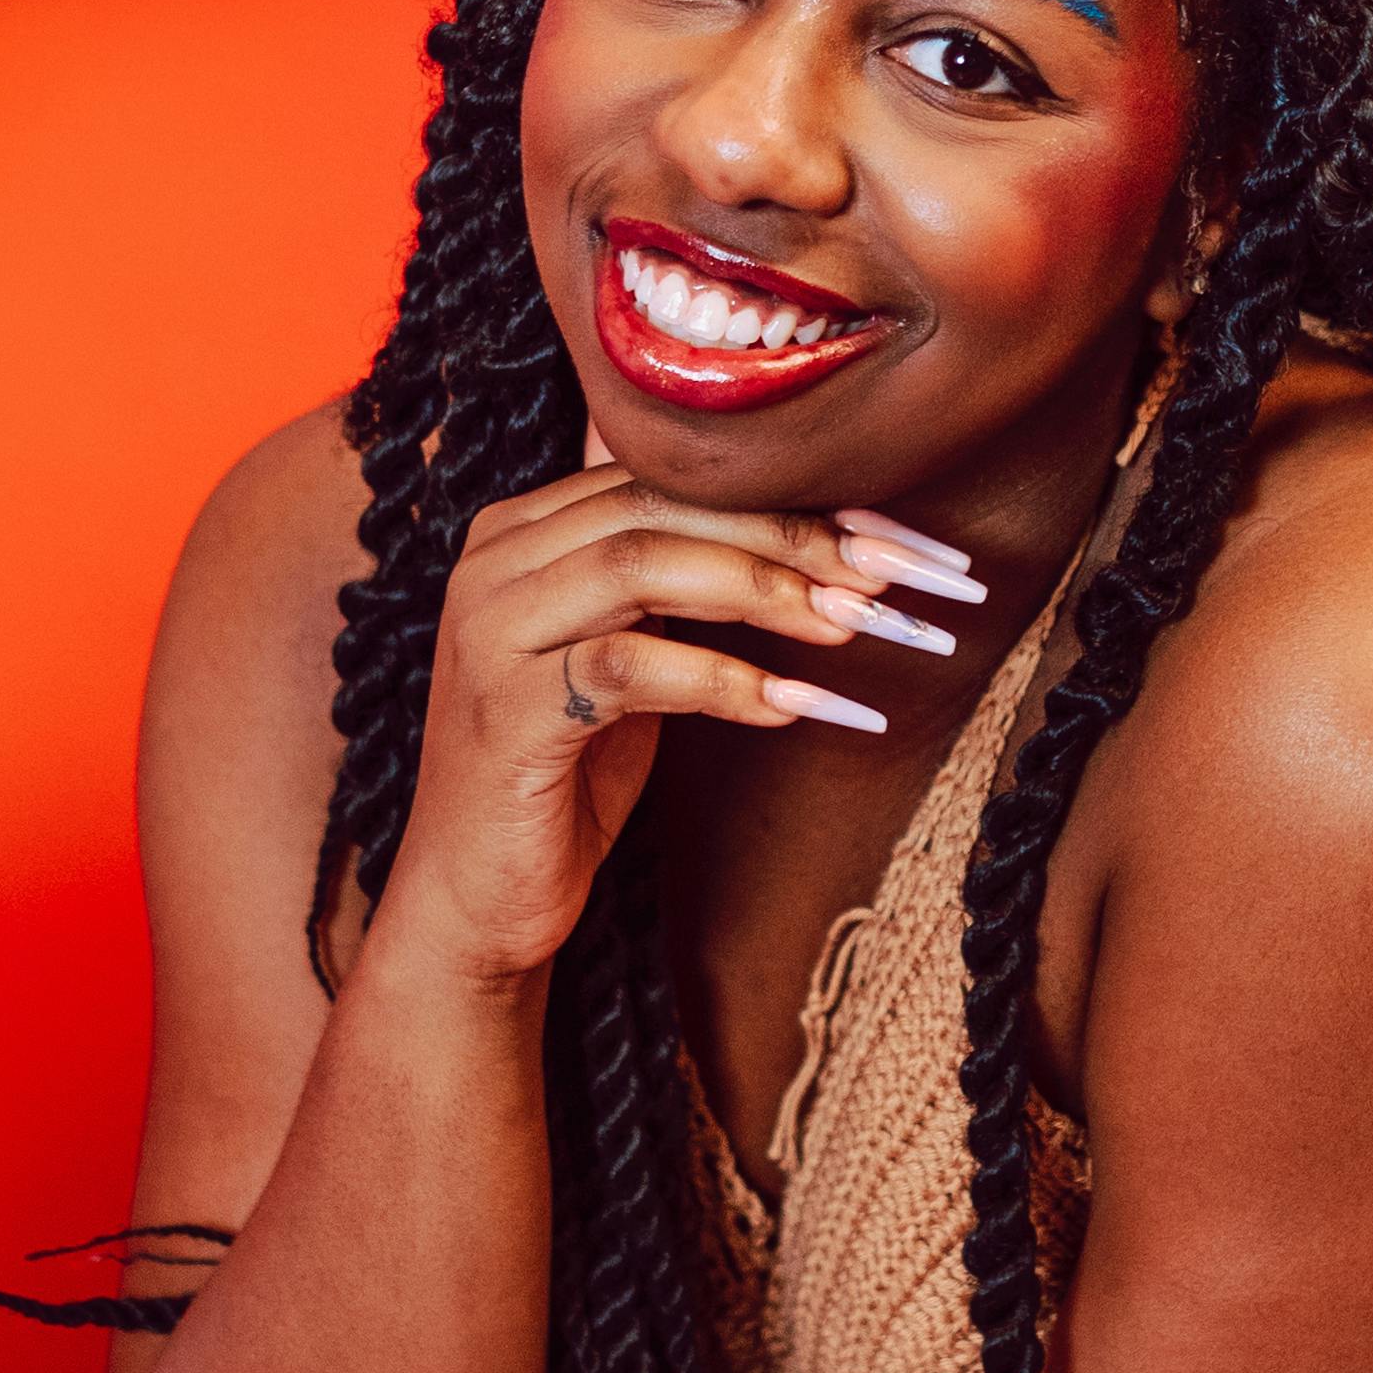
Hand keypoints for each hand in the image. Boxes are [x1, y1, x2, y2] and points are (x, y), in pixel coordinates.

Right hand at [378, 470, 984, 988]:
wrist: (476, 896)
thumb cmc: (568, 774)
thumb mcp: (633, 658)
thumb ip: (684, 583)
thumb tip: (824, 527)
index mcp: (526, 528)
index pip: (669, 476)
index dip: (790, 495)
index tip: (894, 537)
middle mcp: (496, 560)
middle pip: (662, 505)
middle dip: (794, 534)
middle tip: (896, 575)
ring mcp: (492, 631)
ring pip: (642, 566)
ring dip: (766, 593)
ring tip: (858, 629)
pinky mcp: (508, 710)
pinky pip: (630, 668)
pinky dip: (725, 680)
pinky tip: (797, 708)